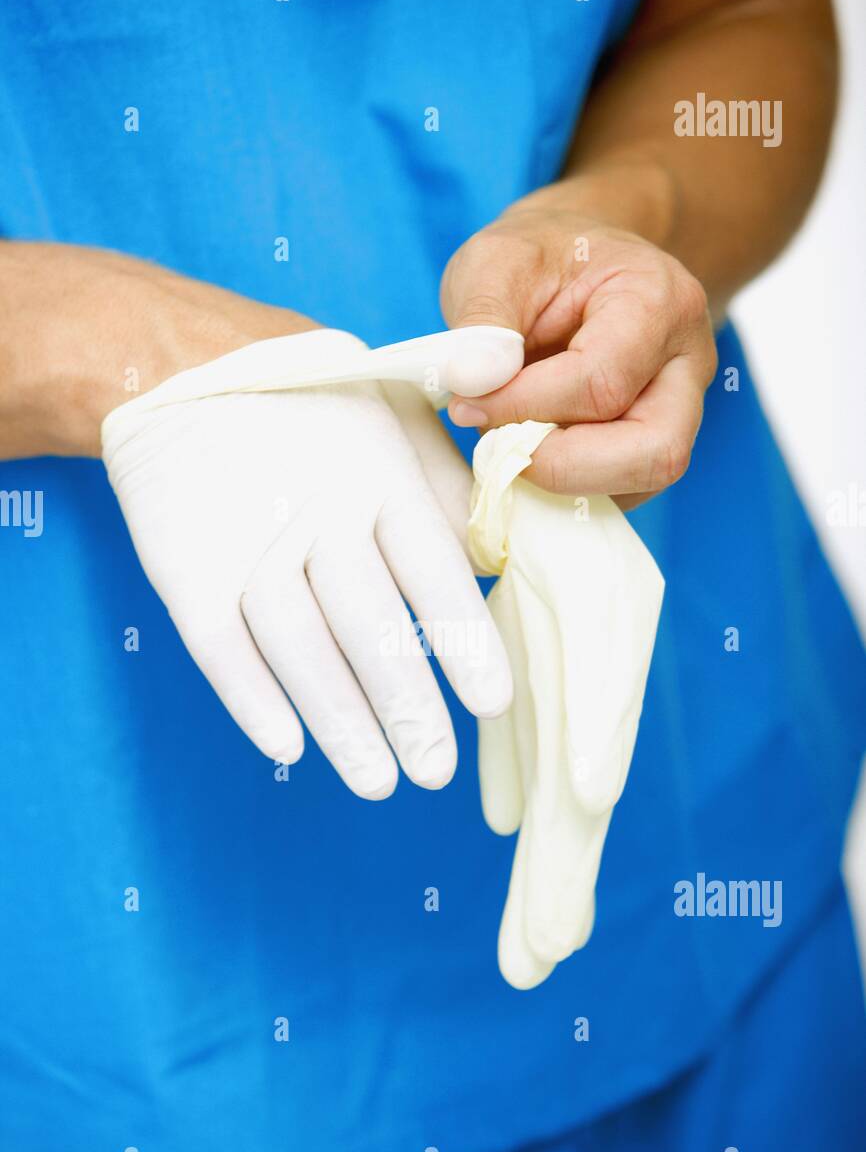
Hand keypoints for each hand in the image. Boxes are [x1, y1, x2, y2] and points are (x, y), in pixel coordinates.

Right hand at [101, 329, 512, 797]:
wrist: (182, 369)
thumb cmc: (316, 400)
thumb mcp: (399, 405)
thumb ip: (456, 474)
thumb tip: (513, 539)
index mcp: (378, 476)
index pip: (430, 570)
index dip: (462, 639)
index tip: (493, 702)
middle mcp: (315, 514)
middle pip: (367, 624)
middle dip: (406, 704)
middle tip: (436, 768)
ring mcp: (247, 544)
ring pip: (297, 647)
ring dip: (338, 722)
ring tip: (377, 782)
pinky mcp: (187, 569)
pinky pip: (218, 646)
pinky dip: (250, 699)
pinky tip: (286, 749)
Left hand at [440, 190, 716, 509]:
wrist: (576, 263)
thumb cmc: (539, 259)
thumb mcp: (495, 262)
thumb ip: (483, 319)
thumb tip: (473, 383)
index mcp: (659, 300)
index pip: (600, 383)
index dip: (523, 407)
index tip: (465, 404)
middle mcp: (687, 362)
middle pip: (655, 451)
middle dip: (563, 466)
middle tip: (498, 447)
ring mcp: (681, 410)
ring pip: (643, 480)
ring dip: (566, 482)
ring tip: (509, 447)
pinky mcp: (654, 446)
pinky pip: (622, 490)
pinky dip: (569, 488)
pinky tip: (528, 454)